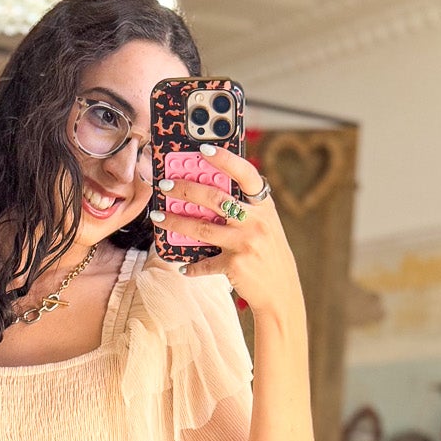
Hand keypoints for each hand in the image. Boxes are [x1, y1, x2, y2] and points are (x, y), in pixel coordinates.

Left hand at [151, 143, 300, 319]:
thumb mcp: (264, 225)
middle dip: (185, 189)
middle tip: (165, 185)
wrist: (281, 290)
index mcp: (264, 206)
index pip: (245, 174)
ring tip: (158, 217)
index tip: (203, 149)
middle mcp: (256, 221)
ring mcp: (245, 243)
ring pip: (201, 228)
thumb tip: (205, 194)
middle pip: (214, 198)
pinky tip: (183, 266)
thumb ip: (244, 209)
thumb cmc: (267, 253)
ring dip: (175, 222)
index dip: (225, 159)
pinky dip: (192, 266)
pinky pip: (205, 263)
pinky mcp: (235, 265)